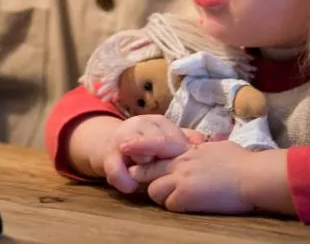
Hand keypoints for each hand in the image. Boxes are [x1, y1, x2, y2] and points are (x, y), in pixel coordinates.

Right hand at [72, 114, 203, 193]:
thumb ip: (183, 139)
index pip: (175, 137)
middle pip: (159, 144)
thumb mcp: (165, 138)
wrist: (109, 146)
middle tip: (168, 175)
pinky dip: (126, 180)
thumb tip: (202, 142)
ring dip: (145, 168)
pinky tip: (131, 187)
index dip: (181, 155)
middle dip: (164, 161)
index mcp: (156, 121)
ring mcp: (122, 139)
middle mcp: (138, 124)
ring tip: (147, 178)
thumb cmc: (145, 145)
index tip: (184, 167)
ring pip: (141, 154)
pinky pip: (117, 170)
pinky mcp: (107, 156)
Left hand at [128, 140, 253, 213]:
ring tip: (176, 198)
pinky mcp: (187, 196)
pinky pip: (170, 205)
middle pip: (147, 171)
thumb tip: (204, 147)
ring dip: (162, 195)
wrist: (252, 176)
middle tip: (149, 184)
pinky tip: (187, 206)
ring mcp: (181, 179)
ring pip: (154, 190)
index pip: (155, 147)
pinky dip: (175, 206)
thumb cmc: (242, 161)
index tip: (127, 150)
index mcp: (186, 150)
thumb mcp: (217, 148)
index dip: (140, 150)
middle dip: (146, 178)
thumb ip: (202, 148)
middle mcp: (179, 163)